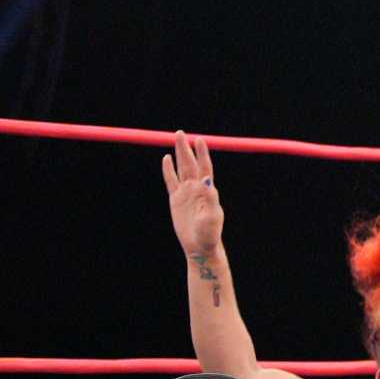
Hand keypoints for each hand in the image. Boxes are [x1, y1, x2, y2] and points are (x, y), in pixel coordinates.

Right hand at [161, 131, 224, 256]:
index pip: (205, 166)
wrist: (199, 246)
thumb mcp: (212, 216)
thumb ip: (211, 198)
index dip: (202, 153)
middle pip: (190, 163)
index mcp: (207, 190)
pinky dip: (168, 169)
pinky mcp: (175, 199)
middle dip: (186, 148)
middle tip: (181, 132)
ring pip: (181, 168)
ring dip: (179, 154)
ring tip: (177, 138)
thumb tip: (207, 180)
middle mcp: (196, 188)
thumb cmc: (210, 233)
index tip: (200, 139)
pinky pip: (170, 181)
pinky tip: (166, 158)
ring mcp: (185, 192)